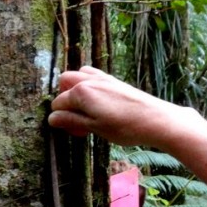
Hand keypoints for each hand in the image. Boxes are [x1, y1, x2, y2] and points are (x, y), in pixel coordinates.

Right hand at [49, 67, 198, 148]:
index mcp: (81, 92)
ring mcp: (103, 78)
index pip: (58, 103)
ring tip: (85, 110)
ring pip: (79, 75)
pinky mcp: (114, 80)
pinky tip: (98, 104)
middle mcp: (89, 80)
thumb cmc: (125, 127)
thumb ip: (72, 121)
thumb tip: (52, 119)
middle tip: (76, 118)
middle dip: (65, 99)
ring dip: (76, 89)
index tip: (75, 132)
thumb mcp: (94, 128)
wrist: (155, 119)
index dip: (61, 119)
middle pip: (65, 81)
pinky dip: (89, 87)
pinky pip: (93, 76)